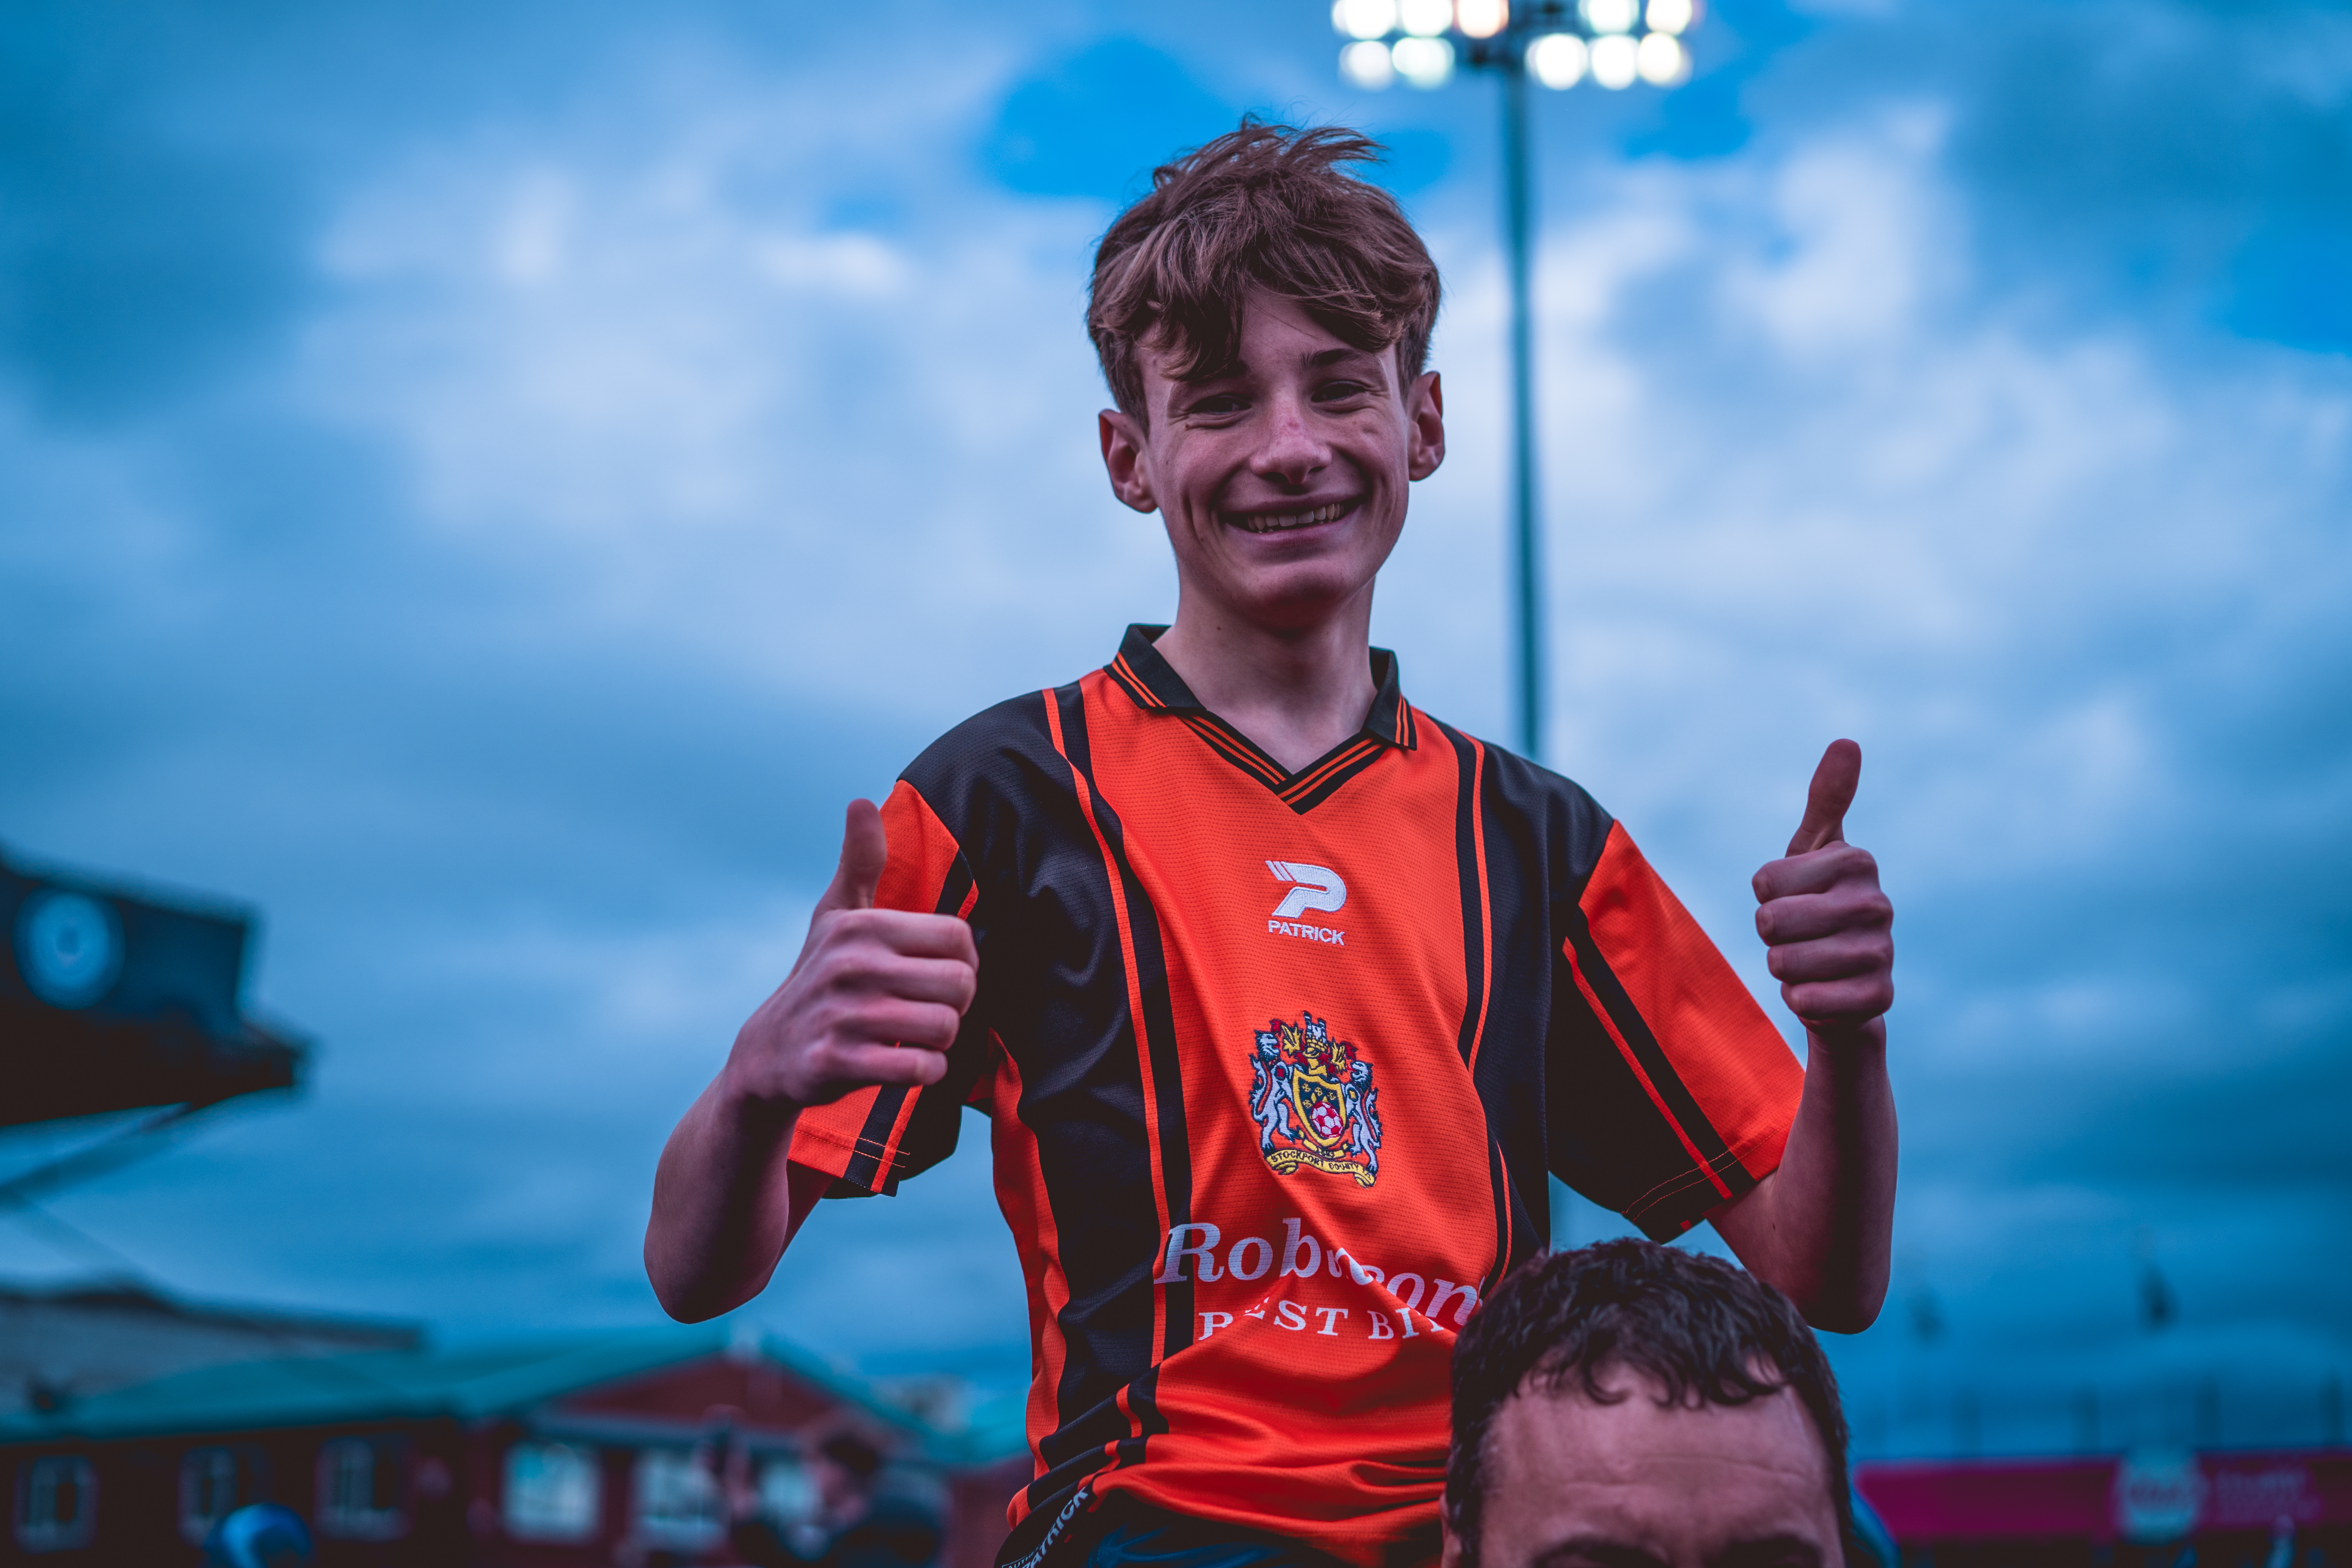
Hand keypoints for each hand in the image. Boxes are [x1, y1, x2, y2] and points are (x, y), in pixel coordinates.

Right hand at [722, 800, 977, 1111]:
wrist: (769, 1052)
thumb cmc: (820, 976)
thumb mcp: (835, 914)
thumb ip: (859, 861)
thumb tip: (860, 800)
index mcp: (861, 925)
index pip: (960, 938)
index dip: (962, 962)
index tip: (936, 974)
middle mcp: (850, 964)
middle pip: (960, 983)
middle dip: (956, 1004)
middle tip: (929, 1009)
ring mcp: (841, 1014)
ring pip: (944, 1027)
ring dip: (941, 1040)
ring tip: (915, 1036)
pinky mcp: (835, 1061)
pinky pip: (918, 1068)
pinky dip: (925, 1072)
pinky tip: (908, 1065)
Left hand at [1752, 740, 1893, 1045]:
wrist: (1844, 979)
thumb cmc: (1818, 904)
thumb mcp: (1814, 849)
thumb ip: (1827, 799)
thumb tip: (1847, 741)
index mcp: (1858, 861)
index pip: (1764, 882)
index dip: (1765, 895)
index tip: (1793, 896)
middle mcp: (1878, 905)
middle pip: (1770, 922)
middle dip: (1770, 935)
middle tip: (1798, 934)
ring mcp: (1881, 953)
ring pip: (1784, 963)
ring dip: (1784, 968)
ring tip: (1809, 960)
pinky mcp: (1878, 998)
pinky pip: (1806, 1001)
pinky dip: (1801, 1000)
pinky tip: (1822, 991)